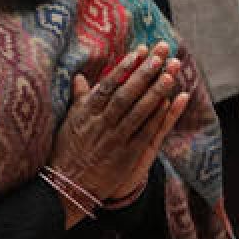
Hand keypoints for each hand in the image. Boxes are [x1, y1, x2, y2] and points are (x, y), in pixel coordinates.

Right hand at [48, 43, 189, 226]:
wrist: (67, 186)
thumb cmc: (67, 151)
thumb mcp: (70, 121)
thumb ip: (80, 98)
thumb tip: (80, 77)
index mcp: (87, 112)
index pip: (109, 85)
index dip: (125, 67)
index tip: (139, 52)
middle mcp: (102, 123)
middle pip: (127, 94)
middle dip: (145, 73)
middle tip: (161, 55)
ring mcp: (115, 139)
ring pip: (139, 111)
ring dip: (156, 91)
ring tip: (171, 73)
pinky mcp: (127, 155)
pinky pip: (145, 132)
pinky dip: (158, 117)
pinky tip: (171, 102)